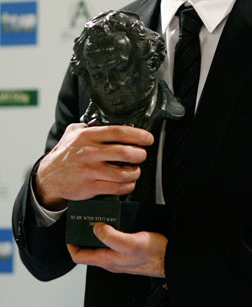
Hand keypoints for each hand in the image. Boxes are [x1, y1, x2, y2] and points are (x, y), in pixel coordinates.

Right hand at [35, 123, 153, 209]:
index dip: (136, 135)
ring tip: (135, 170)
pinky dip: (127, 186)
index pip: (117, 132)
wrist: (49, 178)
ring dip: (135, 172)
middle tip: (142, 154)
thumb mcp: (71, 133)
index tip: (148, 138)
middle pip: (124, 152)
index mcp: (87, 136)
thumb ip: (86, 125)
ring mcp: (90, 171)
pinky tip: (128, 183)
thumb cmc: (64, 154)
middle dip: (139, 154)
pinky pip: (116, 188)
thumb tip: (102, 118)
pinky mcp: (90, 187)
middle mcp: (89, 152)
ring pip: (122, 173)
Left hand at [67, 223, 166, 277]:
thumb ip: (111, 236)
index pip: (79, 256)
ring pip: (101, 243)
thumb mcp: (129, 243)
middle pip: (88, 249)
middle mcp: (111, 258)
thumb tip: (96, 228)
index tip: (69, 232)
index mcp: (107, 259)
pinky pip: (113, 239)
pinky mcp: (128, 248)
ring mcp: (119, 254)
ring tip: (97, 216)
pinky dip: (110, 229)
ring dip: (97, 231)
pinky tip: (116, 219)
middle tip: (83, 220)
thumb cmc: (152, 254)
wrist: (169, 257)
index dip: (70, 244)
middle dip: (83, 235)